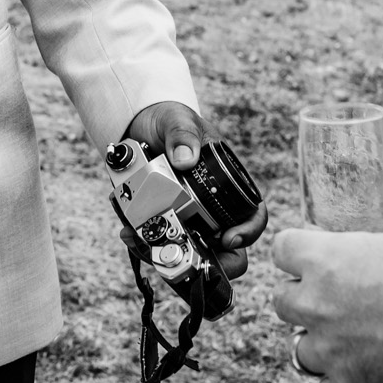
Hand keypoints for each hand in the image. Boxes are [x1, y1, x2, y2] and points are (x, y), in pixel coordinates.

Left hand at [118, 99, 269, 282]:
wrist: (137, 125)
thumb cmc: (169, 121)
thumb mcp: (177, 120)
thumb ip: (182, 133)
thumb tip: (186, 157)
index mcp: (227, 184)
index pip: (252, 215)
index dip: (248, 232)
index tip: (229, 239)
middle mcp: (212, 208)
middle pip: (227, 249)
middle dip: (214, 263)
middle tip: (193, 259)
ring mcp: (187, 218)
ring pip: (191, 252)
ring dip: (172, 255)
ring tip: (147, 243)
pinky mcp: (161, 221)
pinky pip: (159, 243)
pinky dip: (146, 244)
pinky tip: (129, 233)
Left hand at [272, 218, 382, 382]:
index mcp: (326, 260)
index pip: (283, 250)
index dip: (298, 254)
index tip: (311, 259)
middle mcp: (316, 304)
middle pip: (282, 301)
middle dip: (304, 301)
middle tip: (333, 303)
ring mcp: (329, 350)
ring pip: (300, 349)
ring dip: (321, 346)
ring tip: (352, 344)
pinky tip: (358, 377)